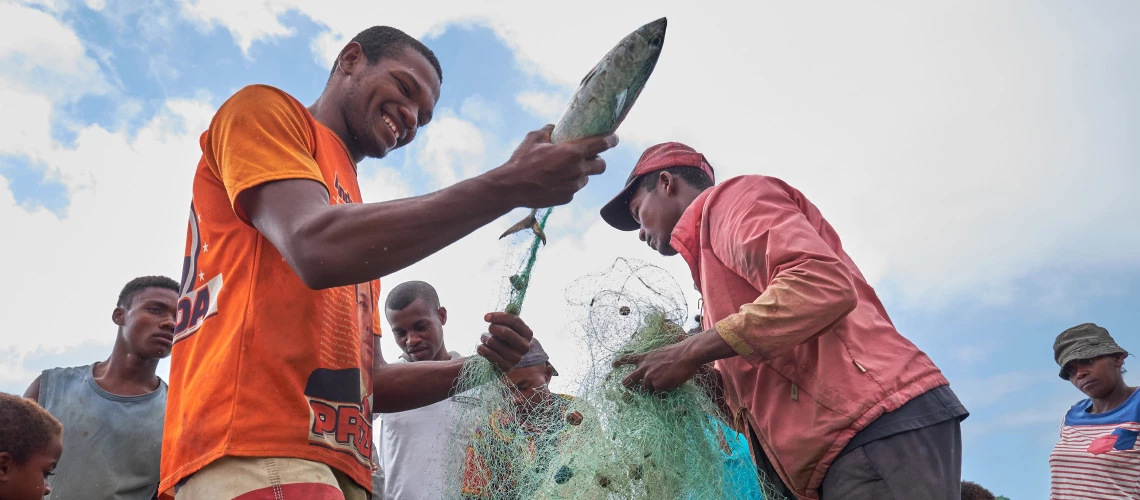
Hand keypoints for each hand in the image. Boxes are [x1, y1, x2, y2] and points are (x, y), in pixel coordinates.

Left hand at [477, 312, 533, 371]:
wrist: (503, 359)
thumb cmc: (505, 339)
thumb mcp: (509, 327)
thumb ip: (508, 317)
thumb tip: (506, 308)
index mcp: (528, 333)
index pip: (514, 320)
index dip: (499, 316)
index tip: (486, 317)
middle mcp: (525, 346)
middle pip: (506, 332)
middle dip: (493, 328)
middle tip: (489, 328)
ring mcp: (516, 358)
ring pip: (494, 343)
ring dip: (485, 338)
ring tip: (485, 339)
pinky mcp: (506, 367)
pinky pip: (490, 354)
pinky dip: (482, 349)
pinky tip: (482, 347)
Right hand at [494, 125, 617, 207]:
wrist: (511, 187)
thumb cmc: (522, 160)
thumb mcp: (534, 138)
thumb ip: (548, 131)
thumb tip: (554, 128)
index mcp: (573, 153)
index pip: (602, 145)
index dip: (611, 140)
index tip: (614, 138)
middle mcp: (578, 170)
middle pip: (601, 166)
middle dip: (598, 160)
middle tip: (589, 157)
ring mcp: (574, 186)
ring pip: (585, 178)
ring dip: (581, 172)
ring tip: (564, 169)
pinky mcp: (567, 198)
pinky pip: (573, 188)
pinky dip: (568, 184)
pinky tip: (554, 181)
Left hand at [613, 342, 700, 393]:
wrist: (687, 355)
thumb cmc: (678, 353)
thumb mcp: (660, 354)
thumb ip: (653, 363)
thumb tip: (652, 373)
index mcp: (644, 358)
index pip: (627, 359)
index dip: (619, 362)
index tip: (613, 365)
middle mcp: (643, 368)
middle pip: (627, 382)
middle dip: (628, 387)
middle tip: (630, 393)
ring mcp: (649, 378)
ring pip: (645, 391)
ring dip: (653, 391)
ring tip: (666, 382)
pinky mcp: (657, 385)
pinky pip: (658, 395)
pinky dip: (663, 394)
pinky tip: (672, 385)